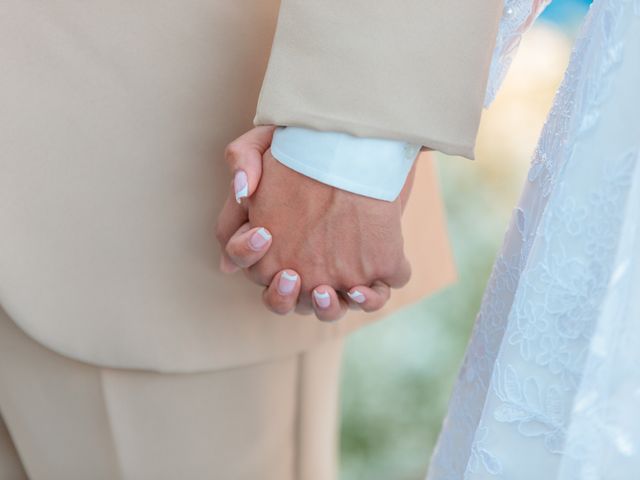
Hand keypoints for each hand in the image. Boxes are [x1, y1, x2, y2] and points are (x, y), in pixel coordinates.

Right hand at [216, 127, 413, 321]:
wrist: (369, 140)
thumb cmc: (313, 142)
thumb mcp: (270, 138)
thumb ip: (242, 158)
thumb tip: (240, 196)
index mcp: (269, 241)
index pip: (246, 261)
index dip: (246, 254)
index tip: (263, 234)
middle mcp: (301, 261)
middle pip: (282, 300)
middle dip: (281, 297)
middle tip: (291, 276)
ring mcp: (338, 268)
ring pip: (325, 308)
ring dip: (324, 309)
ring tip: (327, 292)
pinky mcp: (376, 265)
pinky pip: (370, 297)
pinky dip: (367, 299)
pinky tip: (363, 288)